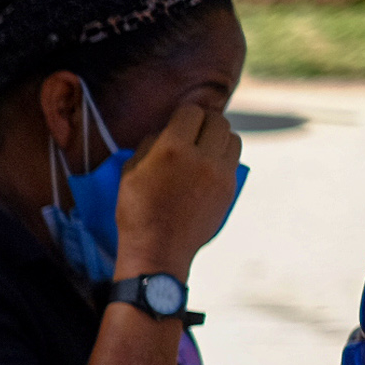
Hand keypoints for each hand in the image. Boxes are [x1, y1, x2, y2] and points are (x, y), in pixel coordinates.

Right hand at [114, 101, 241, 276]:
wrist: (159, 251)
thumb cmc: (137, 212)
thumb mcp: (130, 174)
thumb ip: (149, 145)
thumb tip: (165, 131)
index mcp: (172, 149)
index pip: (191, 112)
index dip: (183, 115)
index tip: (177, 124)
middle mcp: (202, 157)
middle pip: (218, 121)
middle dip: (204, 123)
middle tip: (193, 133)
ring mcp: (220, 174)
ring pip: (232, 138)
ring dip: (219, 138)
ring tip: (204, 149)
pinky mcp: (230, 189)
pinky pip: (234, 160)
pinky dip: (223, 158)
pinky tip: (208, 168)